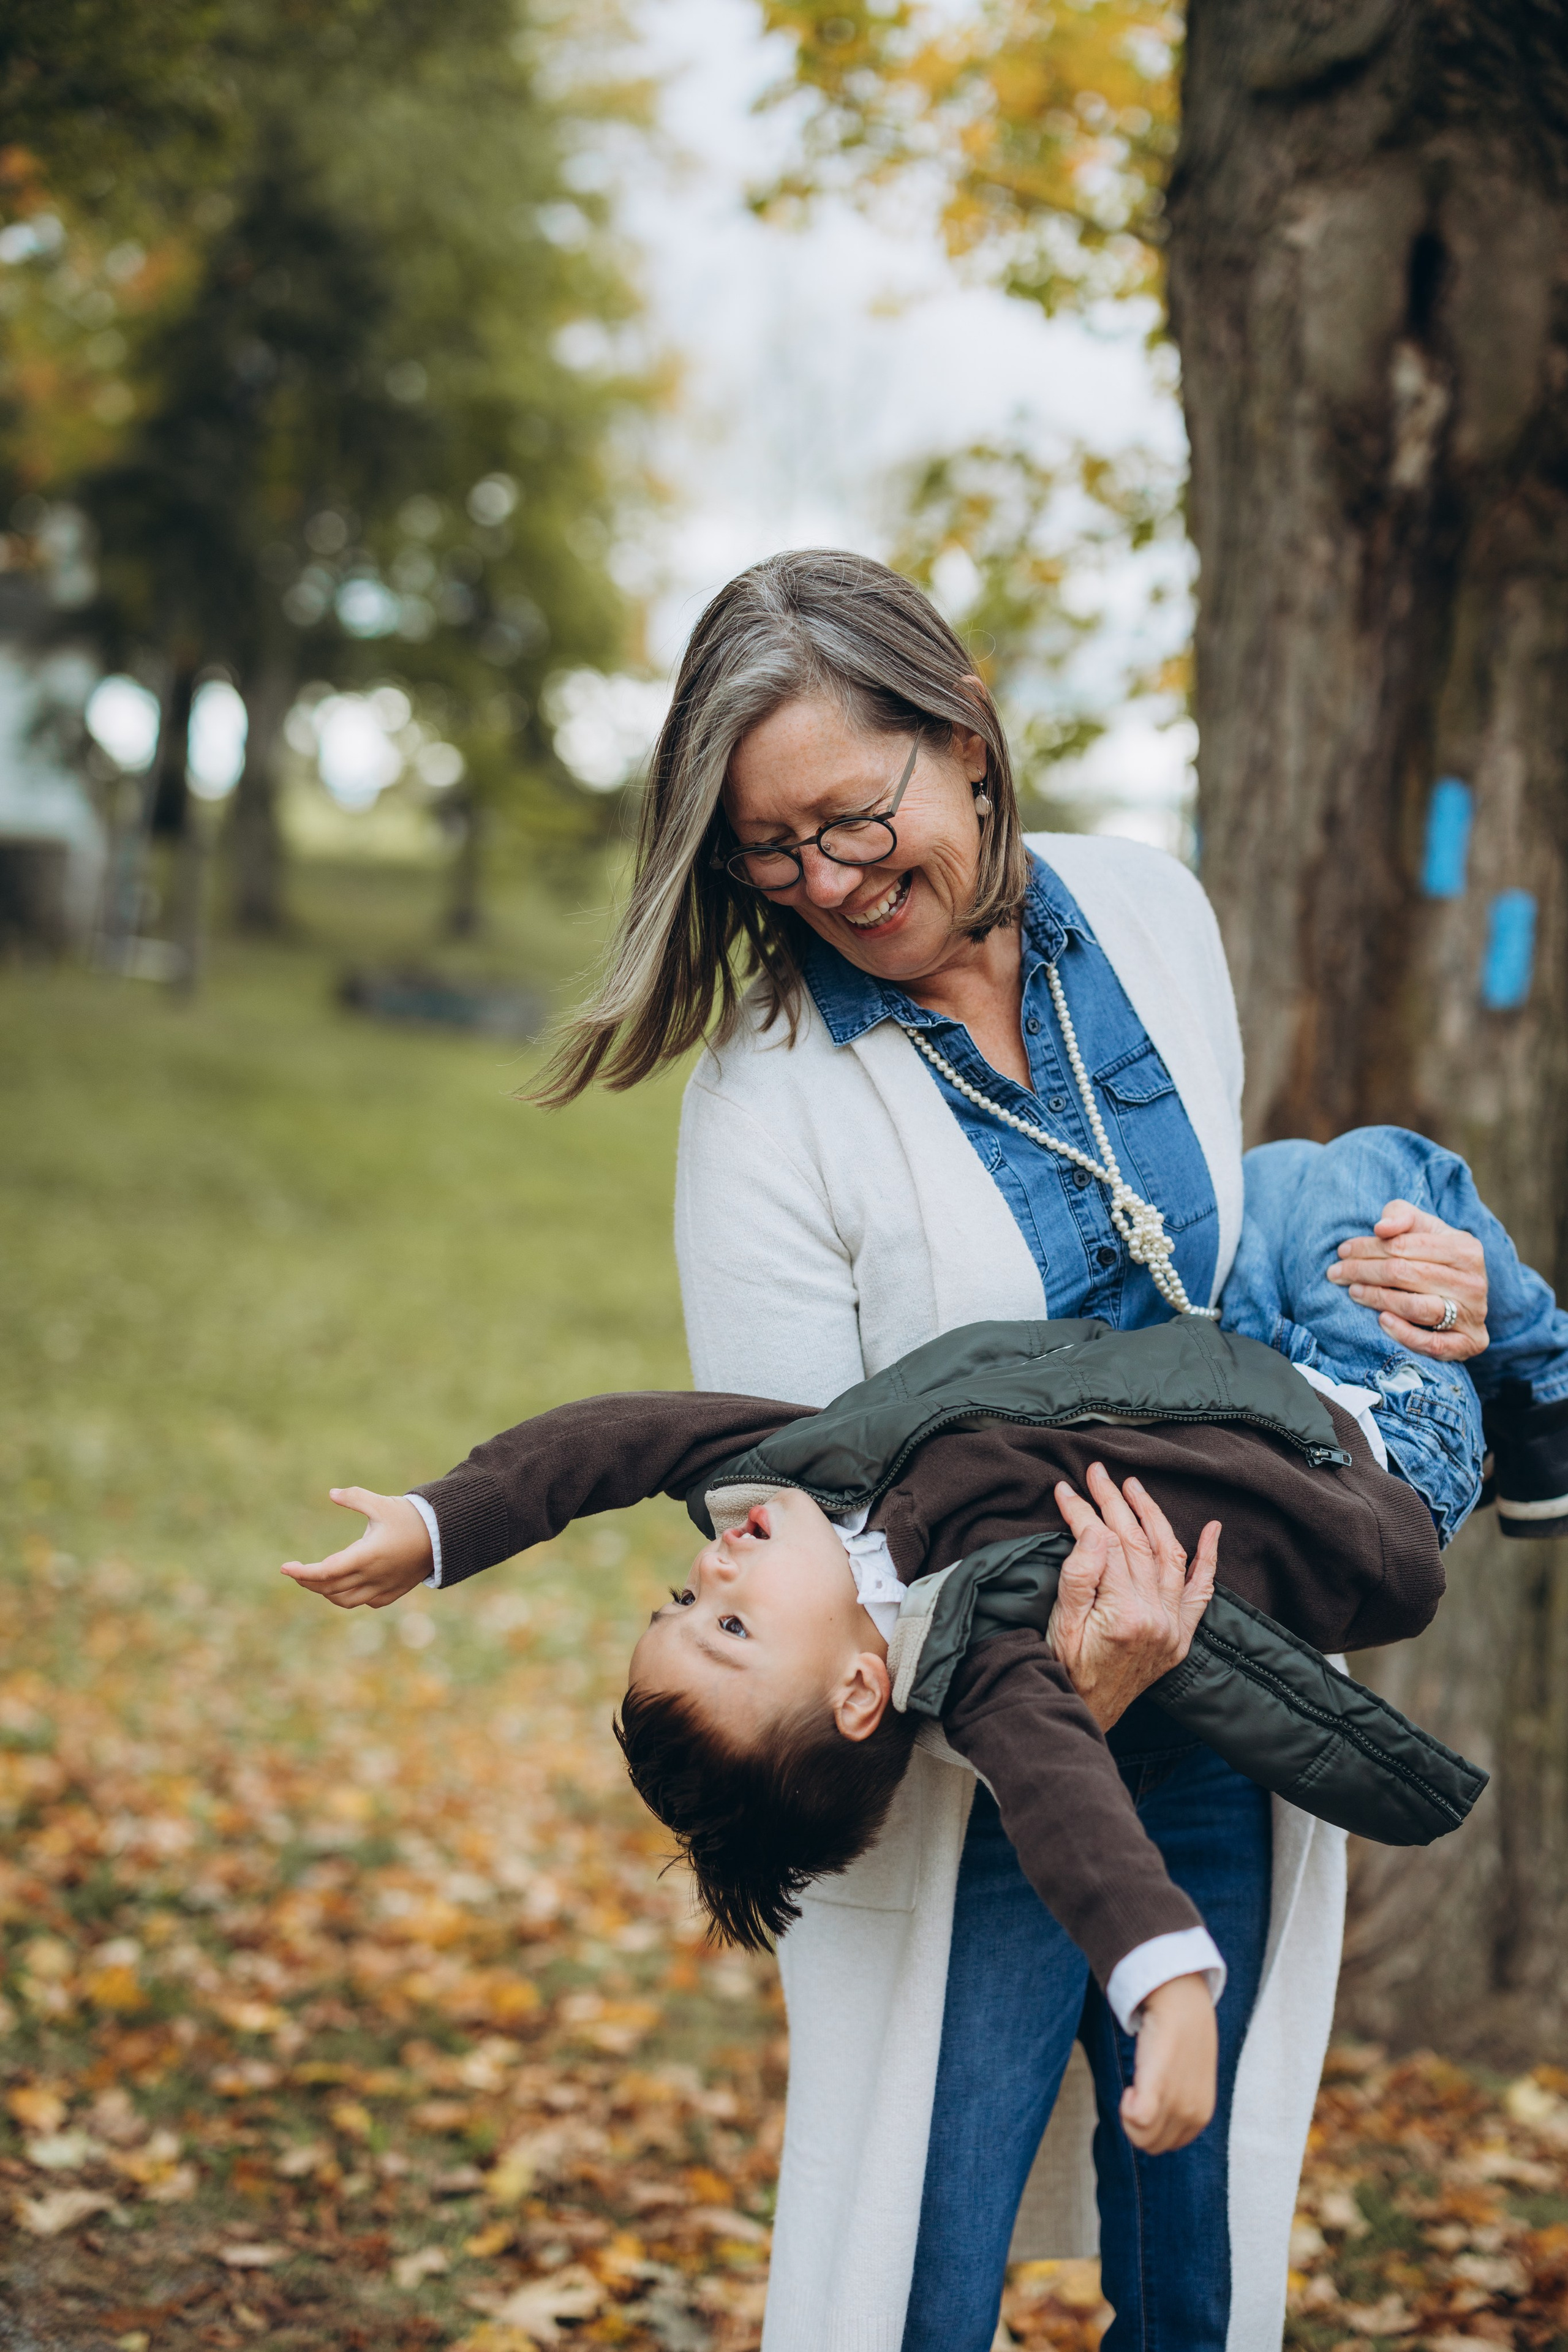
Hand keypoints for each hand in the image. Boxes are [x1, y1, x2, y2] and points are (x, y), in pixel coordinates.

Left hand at [281, 1488, 432, 1609]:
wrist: (444, 1536)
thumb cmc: (411, 1517)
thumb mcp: (382, 1504)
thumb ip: (355, 1498)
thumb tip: (331, 1494)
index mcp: (366, 1555)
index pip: (325, 1572)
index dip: (301, 1573)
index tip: (285, 1568)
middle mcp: (372, 1576)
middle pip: (329, 1588)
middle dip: (308, 1581)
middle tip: (296, 1571)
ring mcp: (382, 1588)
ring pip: (344, 1600)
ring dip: (326, 1592)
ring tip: (317, 1579)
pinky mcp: (392, 1593)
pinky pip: (363, 1602)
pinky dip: (348, 1596)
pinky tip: (345, 1584)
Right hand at [1047, 1465, 1217, 1731]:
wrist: (1085, 1714)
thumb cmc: (1065, 1670)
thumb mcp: (1060, 1624)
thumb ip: (1079, 1575)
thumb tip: (1094, 1531)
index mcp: (1125, 1613)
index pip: (1106, 1544)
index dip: (1083, 1512)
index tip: (1066, 1491)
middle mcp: (1157, 1617)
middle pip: (1137, 1543)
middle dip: (1115, 1502)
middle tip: (1097, 1474)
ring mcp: (1173, 1627)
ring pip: (1169, 1555)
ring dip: (1153, 1516)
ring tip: (1134, 1488)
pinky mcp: (1180, 1635)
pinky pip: (1201, 1591)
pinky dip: (1208, 1558)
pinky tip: (1211, 1530)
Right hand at [1121, 1973, 1216, 2153]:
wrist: (1183, 2004)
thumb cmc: (1185, 2035)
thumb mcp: (1191, 2077)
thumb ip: (1181, 2099)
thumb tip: (1157, 2113)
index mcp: (1201, 2115)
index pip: (1166, 2145)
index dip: (1149, 2126)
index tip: (1146, 2098)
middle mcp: (1192, 2115)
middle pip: (1152, 2145)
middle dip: (1137, 2125)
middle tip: (1137, 2092)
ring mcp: (1177, 2104)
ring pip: (1140, 2138)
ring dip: (1129, 2116)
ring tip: (1135, 2087)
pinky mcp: (1159, 2089)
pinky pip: (1137, 2119)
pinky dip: (1126, 2109)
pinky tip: (1130, 2088)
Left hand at [1326, 1199, 1488, 1360]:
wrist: (1465, 1298)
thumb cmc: (1434, 1257)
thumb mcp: (1423, 1228)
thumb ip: (1402, 1216)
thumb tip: (1381, 1227)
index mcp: (1464, 1248)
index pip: (1403, 1245)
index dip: (1367, 1247)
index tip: (1342, 1251)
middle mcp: (1474, 1282)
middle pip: (1405, 1274)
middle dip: (1363, 1271)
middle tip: (1336, 1273)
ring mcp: (1473, 1314)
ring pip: (1417, 1307)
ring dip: (1378, 1299)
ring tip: (1353, 1292)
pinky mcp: (1469, 1343)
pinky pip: (1433, 1343)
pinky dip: (1404, 1333)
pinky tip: (1381, 1320)